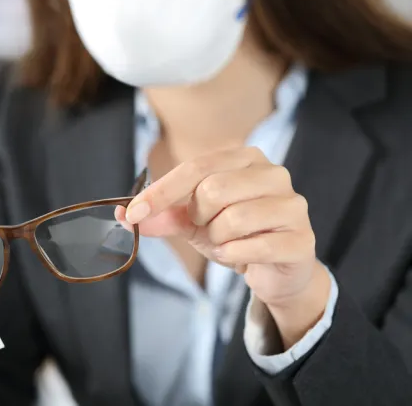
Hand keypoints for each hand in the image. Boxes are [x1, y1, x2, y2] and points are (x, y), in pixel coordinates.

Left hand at [121, 147, 330, 346]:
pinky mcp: (302, 239)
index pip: (195, 168)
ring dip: (217, 239)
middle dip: (199, 218)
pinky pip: (253, 246)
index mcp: (245, 158)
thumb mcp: (193, 221)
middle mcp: (273, 173)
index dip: (161, 192)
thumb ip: (161, 215)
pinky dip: (233, 255)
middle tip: (207, 228)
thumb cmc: (234, 234)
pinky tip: (239, 256)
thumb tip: (124, 214)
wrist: (276, 269)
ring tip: (226, 242)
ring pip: (233, 219)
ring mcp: (292, 205)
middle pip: (213, 190)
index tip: (134, 212)